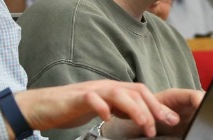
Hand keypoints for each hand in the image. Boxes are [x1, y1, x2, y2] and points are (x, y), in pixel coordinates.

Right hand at [13, 80, 178, 137]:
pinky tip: (107, 117)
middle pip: (135, 90)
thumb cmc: (71, 109)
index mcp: (113, 90)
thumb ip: (121, 109)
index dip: (158, 105)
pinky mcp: (75, 98)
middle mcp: (105, 87)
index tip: (172, 120)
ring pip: (119, 93)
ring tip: (143, 124)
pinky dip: (101, 107)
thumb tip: (142, 116)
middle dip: (152, 107)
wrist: (41, 106)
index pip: (141, 93)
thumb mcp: (102, 109)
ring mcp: (91, 91)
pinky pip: (91, 99)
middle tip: (162, 125)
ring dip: (134, 109)